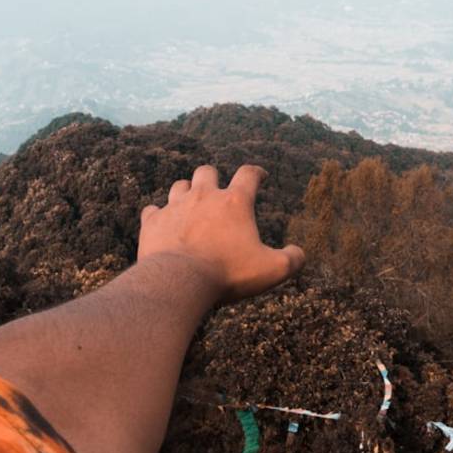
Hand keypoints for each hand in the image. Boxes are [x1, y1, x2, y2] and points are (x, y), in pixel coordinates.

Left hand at [138, 164, 305, 302]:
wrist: (179, 281)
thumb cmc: (227, 274)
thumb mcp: (270, 270)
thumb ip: (291, 260)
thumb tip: (300, 254)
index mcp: (234, 202)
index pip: (249, 174)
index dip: (257, 172)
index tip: (260, 176)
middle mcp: (204, 196)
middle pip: (207, 171)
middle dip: (214, 177)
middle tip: (218, 190)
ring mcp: (175, 207)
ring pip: (179, 186)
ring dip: (186, 192)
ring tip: (190, 204)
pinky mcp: (153, 222)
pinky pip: (152, 210)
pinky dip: (158, 215)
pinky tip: (162, 223)